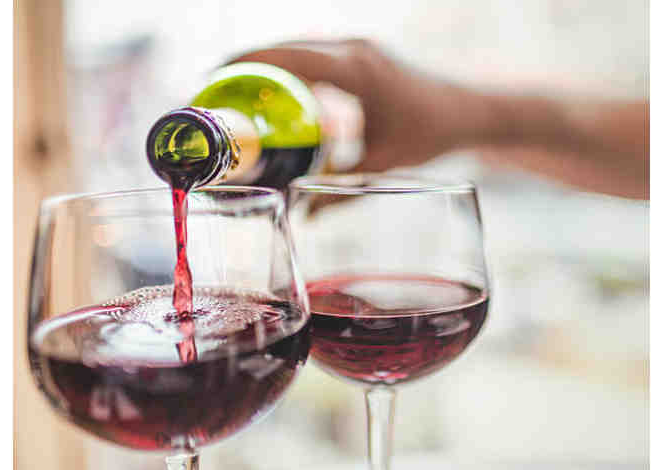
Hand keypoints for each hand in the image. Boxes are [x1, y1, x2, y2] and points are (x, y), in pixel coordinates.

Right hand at [230, 39, 491, 172]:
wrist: (466, 108)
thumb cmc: (431, 132)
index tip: (211, 84)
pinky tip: (269, 95)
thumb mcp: (383, 164)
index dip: (245, 67)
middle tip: (211, 95)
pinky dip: (284, 72)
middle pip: (283, 48)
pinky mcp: (357, 55)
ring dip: (262, 67)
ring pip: (295, 49)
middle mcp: (353, 49)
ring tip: (230, 94)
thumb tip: (303, 214)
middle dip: (242, 66)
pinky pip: (310, 57)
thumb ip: (341, 189)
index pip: (289, 59)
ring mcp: (355, 48)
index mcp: (358, 70)